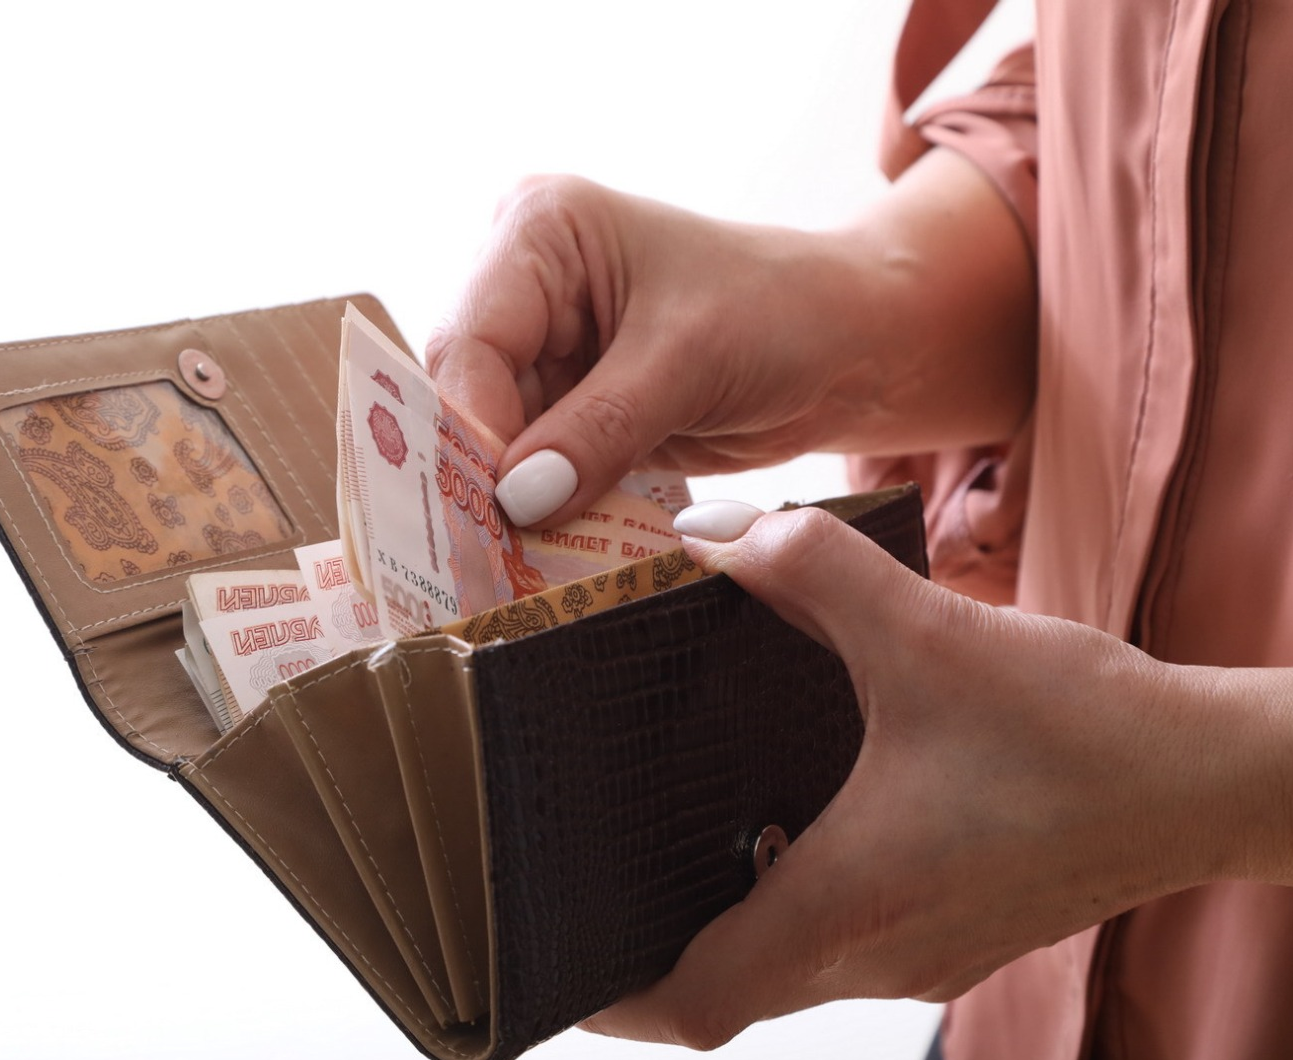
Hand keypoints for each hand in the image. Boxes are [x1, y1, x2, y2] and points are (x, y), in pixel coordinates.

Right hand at [425, 175, 870, 526]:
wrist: (850, 345)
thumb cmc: (783, 312)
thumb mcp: (688, 362)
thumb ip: (598, 429)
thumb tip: (517, 499)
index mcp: (539, 231)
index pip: (472, 339)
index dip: (471, 428)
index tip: (488, 510)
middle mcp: (524, 284)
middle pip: (468, 394)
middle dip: (481, 474)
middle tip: (485, 558)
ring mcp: (544, 350)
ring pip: (493, 442)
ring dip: (510, 506)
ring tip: (513, 569)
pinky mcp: (568, 407)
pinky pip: (535, 469)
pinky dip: (545, 514)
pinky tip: (548, 557)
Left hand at [578, 500, 1290, 1049]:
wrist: (1213, 780)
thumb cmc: (1084, 729)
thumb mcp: (930, 631)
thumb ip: (808, 570)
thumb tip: (707, 534)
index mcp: (850, 904)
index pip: (695, 1003)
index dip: (612, 996)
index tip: (555, 950)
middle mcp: (877, 954)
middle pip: (728, 989)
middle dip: (653, 944)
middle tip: (593, 874)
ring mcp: (922, 954)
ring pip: (787, 965)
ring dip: (725, 915)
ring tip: (669, 836)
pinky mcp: (956, 930)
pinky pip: (842, 939)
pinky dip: (791, 895)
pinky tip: (788, 813)